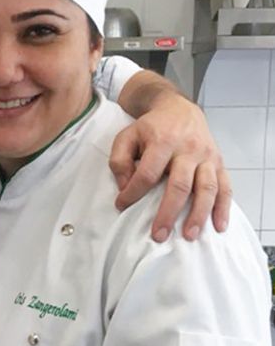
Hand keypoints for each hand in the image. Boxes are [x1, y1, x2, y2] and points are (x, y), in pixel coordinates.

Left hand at [110, 93, 230, 241]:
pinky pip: (226, 187)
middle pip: (179, 185)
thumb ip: (120, 160)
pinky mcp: (219, 162)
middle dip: (168, 212)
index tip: (121, 206)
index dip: (133, 192)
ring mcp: (207, 156)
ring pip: (206, 188)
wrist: (179, 109)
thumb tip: (125, 186)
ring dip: (198, 214)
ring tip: (188, 236)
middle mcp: (188, 149)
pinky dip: (223, 208)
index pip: (147, 173)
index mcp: (162, 141)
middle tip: (158, 235)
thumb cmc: (151, 128)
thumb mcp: (127, 136)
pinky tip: (218, 226)